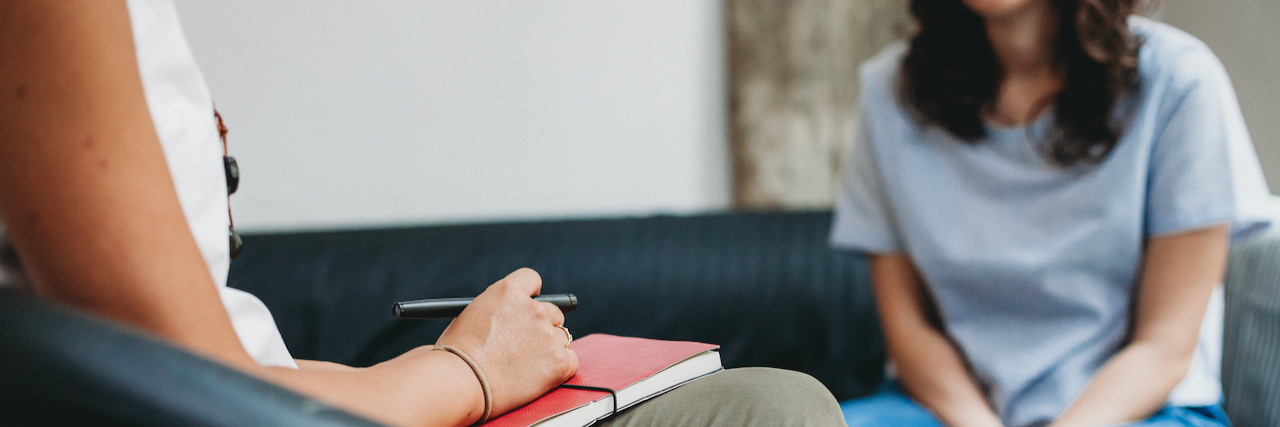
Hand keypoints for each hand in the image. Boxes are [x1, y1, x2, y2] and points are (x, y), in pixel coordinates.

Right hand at [437, 268, 579, 416]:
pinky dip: (559, 369)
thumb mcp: (471, 315)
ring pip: (561, 337)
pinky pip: (571, 360)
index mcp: (508, 291)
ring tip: (525, 366)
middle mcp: (533, 308)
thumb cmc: (456, 354)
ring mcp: (548, 334)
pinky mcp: (559, 361)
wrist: (460, 382)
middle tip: (525, 346)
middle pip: (552, 312)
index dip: (531, 295)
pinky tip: (539, 376)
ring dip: (549, 348)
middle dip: (541, 327)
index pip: (532, 280)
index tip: (529, 306)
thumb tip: (506, 318)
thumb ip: (495, 311)